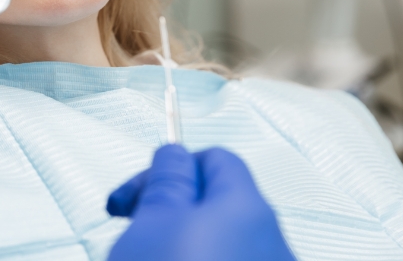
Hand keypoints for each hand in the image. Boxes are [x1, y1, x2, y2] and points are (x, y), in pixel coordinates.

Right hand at [107, 145, 295, 260]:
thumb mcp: (155, 219)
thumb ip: (168, 178)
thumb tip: (175, 152)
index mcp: (248, 206)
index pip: (215, 158)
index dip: (170, 168)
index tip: (131, 198)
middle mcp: (272, 239)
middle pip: (216, 203)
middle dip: (169, 209)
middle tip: (130, 229)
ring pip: (218, 241)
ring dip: (177, 241)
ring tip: (145, 255)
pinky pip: (224, 260)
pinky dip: (195, 259)